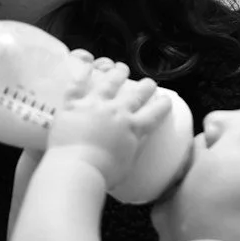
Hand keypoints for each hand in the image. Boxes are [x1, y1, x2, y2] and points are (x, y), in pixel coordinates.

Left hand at [47, 58, 175, 185]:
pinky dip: (84, 72)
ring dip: (118, 73)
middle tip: (149, 83)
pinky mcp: (73, 104)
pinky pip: (78, 82)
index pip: (154, 113)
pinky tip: (88, 65)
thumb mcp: (126, 166)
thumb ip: (131, 151)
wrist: (76, 169)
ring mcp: (95, 105)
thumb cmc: (101, 175)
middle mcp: (117, 112)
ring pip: (110, 82)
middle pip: (136, 94)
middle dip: (145, 86)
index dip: (162, 105)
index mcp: (133, 129)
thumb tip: (132, 148)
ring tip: (122, 68)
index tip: (166, 100)